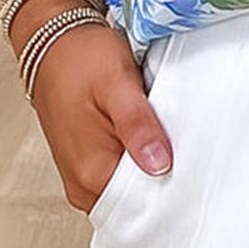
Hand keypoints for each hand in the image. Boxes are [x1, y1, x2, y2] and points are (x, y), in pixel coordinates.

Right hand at [24, 12, 173, 211]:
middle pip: (137, 202)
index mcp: (91, 174)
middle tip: (189, 153)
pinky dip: (137, 162)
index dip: (173, 191)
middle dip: (165, 182)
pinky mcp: (84, 164)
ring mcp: (81, 176)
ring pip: (129, 190)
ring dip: (150, 170)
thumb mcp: (117, 83)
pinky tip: (148, 140)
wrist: (52, 42)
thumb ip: (137, 126)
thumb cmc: (82, 58)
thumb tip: (160, 165)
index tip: (196, 170)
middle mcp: (83, 184)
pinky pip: (117, 176)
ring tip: (168, 141)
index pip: (144, 206)